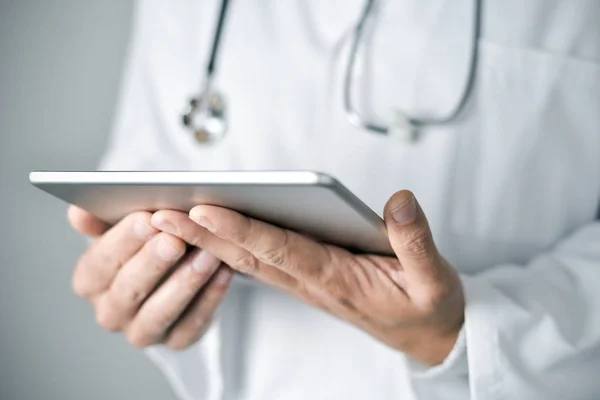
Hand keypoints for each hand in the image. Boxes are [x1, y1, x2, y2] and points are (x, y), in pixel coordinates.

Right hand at [68, 206, 232, 349]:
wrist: (176, 268)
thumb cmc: (146, 241)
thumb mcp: (123, 225)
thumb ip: (101, 218)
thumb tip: (80, 212)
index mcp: (90, 281)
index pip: (99, 264)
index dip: (123, 241)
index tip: (147, 218)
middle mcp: (111, 312)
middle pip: (128, 290)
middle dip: (153, 262)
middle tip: (175, 239)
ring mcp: (143, 331)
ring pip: (160, 311)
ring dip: (185, 281)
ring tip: (207, 255)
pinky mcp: (176, 341)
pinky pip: (193, 323)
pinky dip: (210, 297)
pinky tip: (224, 272)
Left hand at [152, 190, 463, 364]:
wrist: (427, 337)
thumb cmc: (427, 308)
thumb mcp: (434, 280)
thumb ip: (416, 241)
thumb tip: (398, 201)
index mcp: (337, 279)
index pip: (280, 249)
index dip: (242, 229)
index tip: (203, 210)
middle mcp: (311, 281)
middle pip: (248, 254)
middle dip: (201, 234)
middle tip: (156, 212)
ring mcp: (305, 283)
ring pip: (248, 259)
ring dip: (206, 240)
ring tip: (168, 218)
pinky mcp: (307, 279)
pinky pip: (260, 262)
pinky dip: (229, 246)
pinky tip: (207, 233)